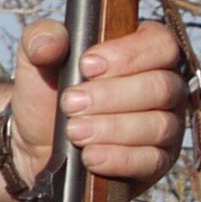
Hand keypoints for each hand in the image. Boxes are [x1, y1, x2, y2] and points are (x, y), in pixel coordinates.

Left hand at [0, 19, 188, 201]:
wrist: (34, 143)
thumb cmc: (47, 94)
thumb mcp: (35, 61)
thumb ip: (40, 39)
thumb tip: (50, 44)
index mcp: (146, 53)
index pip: (161, 44)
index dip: (128, 55)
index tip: (86, 66)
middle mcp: (165, 87)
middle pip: (162, 87)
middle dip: (112, 96)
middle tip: (70, 104)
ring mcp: (167, 125)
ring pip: (159, 124)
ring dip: (112, 128)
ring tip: (74, 131)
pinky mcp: (158, 162)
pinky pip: (152, 160)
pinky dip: (119, 158)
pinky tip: (90, 156)